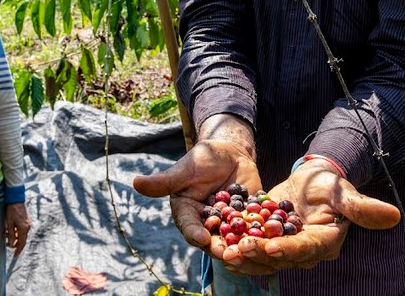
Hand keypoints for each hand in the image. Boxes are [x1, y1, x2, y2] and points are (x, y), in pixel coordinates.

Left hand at [5, 203, 30, 255]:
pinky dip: (17, 233)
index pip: (21, 243)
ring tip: (7, 237)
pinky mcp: (26, 221)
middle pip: (23, 240)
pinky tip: (11, 231)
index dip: (18, 250)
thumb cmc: (11, 210)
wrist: (16, 199)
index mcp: (23, 229)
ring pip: (22, 235)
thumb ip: (11, 234)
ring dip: (16, 238)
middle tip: (9, 246)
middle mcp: (27, 227)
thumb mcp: (9, 223)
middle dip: (16, 244)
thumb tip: (11, 244)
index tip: (15, 256)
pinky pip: (22, 230)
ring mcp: (28, 224)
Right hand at [133, 138, 260, 249]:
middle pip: (212, 239)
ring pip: (234, 237)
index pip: (189, 227)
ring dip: (241, 245)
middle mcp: (207, 223)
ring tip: (248, 249)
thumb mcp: (184, 169)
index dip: (195, 233)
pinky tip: (268, 237)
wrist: (230, 152)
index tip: (201, 238)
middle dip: (220, 246)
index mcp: (188, 214)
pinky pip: (255, 228)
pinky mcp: (249, 218)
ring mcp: (229, 223)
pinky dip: (261, 233)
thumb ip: (164, 181)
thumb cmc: (201, 159)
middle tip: (228, 252)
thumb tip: (136, 182)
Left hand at [217, 159, 400, 274]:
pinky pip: (253, 247)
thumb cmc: (331, 182)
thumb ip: (362, 207)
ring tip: (225, 252)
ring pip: (265, 258)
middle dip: (259, 255)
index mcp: (325, 241)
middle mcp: (306, 250)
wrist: (313, 178)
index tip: (273, 247)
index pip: (306, 248)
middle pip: (281, 258)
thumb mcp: (344, 191)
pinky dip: (238, 247)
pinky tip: (220, 244)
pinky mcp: (270, 239)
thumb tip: (393, 216)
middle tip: (238, 250)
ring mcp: (287, 247)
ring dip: (245, 257)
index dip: (290, 249)